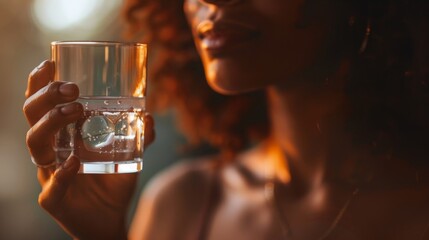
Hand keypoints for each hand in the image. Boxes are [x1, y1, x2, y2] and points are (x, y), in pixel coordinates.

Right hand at [23, 60, 154, 238]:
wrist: (111, 217)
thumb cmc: (113, 181)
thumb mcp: (129, 153)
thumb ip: (140, 135)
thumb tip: (148, 115)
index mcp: (62, 135)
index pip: (41, 104)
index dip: (40, 83)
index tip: (51, 62)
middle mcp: (51, 150)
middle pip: (32, 116)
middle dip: (47, 97)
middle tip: (73, 88)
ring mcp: (49, 174)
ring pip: (34, 144)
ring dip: (51, 123)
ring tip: (75, 111)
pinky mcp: (54, 199)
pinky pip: (50, 187)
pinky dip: (61, 174)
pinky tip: (74, 162)